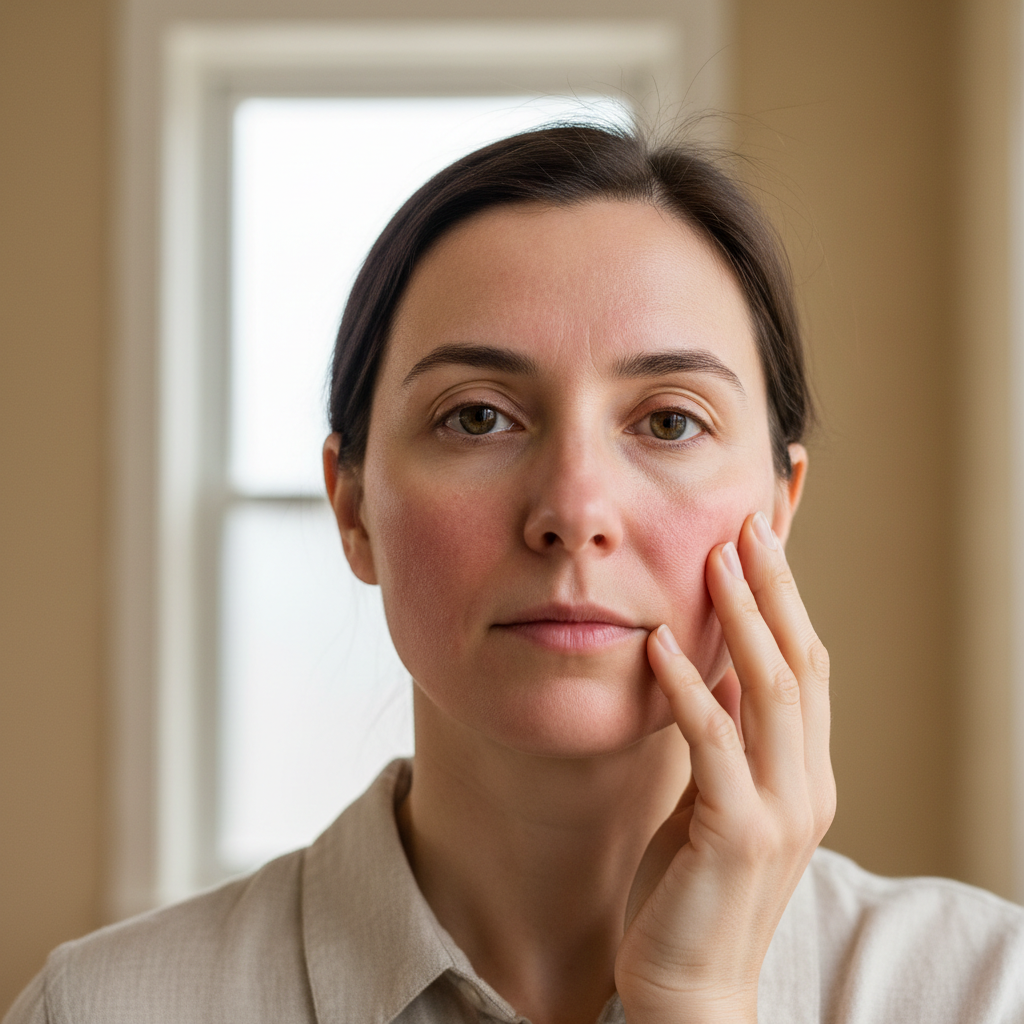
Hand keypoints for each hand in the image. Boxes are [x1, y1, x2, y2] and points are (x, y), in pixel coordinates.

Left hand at [614, 511, 834, 1022]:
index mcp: (804, 772)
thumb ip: (725, 737)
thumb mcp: (715, 796)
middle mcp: (808, 784)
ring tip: (717, 559)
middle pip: (801, 663)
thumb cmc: (694, 887)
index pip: (807, 664)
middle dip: (777, 589)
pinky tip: (660, 642)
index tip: (765, 539)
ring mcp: (781, 811)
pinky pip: (715, 742)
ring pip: (773, 692)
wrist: (691, 987)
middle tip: (750, 524)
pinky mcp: (737, 834)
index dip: (789, 598)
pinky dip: (689, 687)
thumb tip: (708, 667)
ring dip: (744, 620)